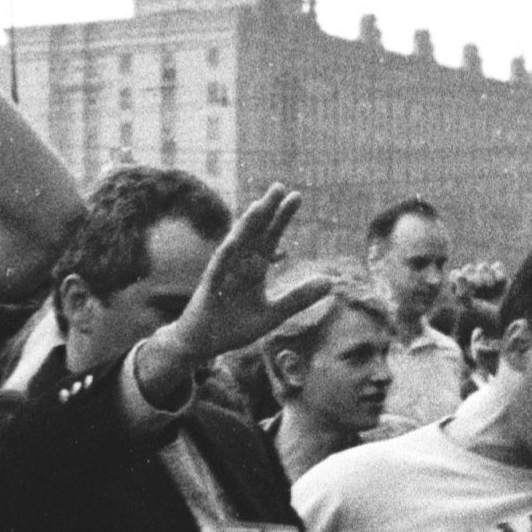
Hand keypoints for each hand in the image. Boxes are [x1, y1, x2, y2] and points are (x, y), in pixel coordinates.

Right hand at [160, 185, 335, 367]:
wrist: (201, 345)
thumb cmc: (233, 327)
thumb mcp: (272, 314)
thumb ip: (298, 298)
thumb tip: (330, 281)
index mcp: (253, 269)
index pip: (270, 237)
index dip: (281, 218)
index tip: (297, 196)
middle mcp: (238, 266)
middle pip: (254, 233)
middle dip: (267, 211)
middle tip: (280, 186)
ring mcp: (222, 275)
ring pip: (236, 245)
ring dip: (246, 226)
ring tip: (259, 205)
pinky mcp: (209, 289)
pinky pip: (217, 269)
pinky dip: (225, 255)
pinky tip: (234, 240)